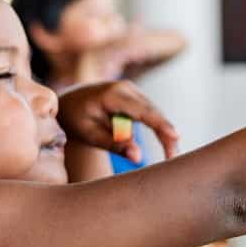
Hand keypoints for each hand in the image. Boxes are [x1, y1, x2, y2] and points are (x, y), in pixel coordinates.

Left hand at [57, 80, 179, 162]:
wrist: (71, 101)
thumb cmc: (77, 119)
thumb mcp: (89, 134)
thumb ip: (114, 145)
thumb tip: (138, 158)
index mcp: (113, 94)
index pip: (142, 111)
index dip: (160, 124)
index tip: (175, 137)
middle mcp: (127, 88)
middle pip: (154, 113)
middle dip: (167, 135)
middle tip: (173, 157)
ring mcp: (134, 91)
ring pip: (155, 114)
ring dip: (164, 133)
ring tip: (171, 154)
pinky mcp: (137, 98)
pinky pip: (151, 114)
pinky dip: (159, 128)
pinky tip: (167, 143)